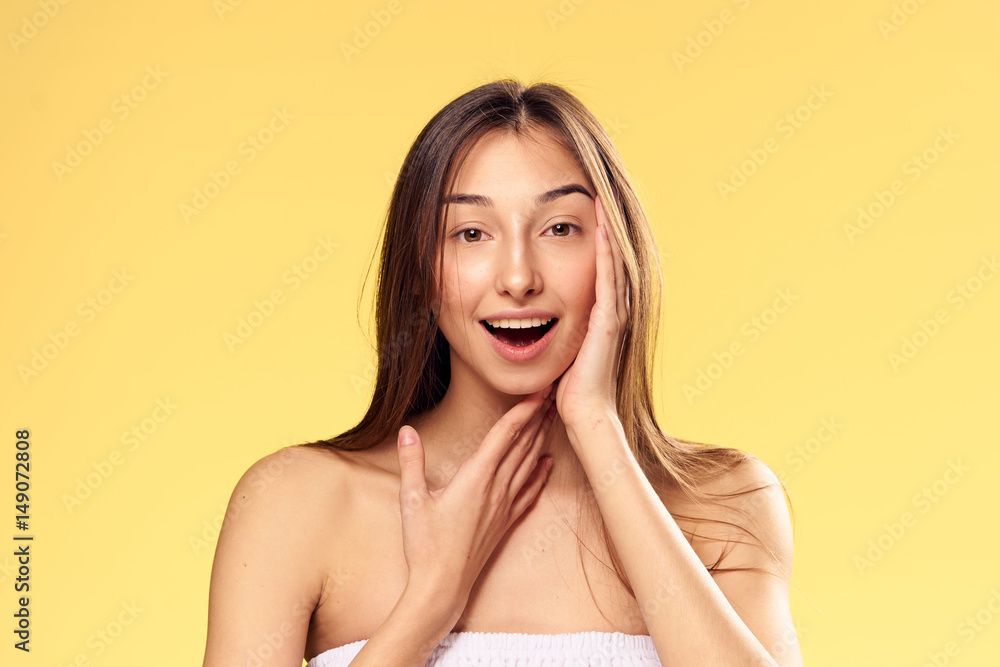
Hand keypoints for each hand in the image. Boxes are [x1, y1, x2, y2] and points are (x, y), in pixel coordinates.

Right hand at [395, 386, 556, 609]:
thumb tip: (406, 431)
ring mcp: (504, 506)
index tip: (538, 391)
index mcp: (476, 477)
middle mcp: (496, 489)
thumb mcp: (412, 500)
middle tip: (551, 394)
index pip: (505, 435)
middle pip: (523, 445)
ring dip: (541, 439)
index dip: (523, 410)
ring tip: (551, 418)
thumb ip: (412, 462)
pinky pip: (529, 492)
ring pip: (529, 464)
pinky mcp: (505, 522)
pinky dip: (540, 474)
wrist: (442, 588)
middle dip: (537, 417)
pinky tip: (548, 464)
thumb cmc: (425, 545)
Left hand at [554, 194, 629, 430]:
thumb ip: (555, 335)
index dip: (596, 242)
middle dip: (605, 229)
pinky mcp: (608, 320)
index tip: (585, 215)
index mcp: (600, 317)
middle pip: (612, 260)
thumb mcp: (560, 353)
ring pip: (613, 263)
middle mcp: (611, 311)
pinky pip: (607, 278)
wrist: (584, 414)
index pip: (600, 270)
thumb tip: (533, 326)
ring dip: (607, 231)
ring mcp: (613, 315)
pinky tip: (599, 227)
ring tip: (600, 200)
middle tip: (598, 195)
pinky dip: (605, 251)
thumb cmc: (567, 391)